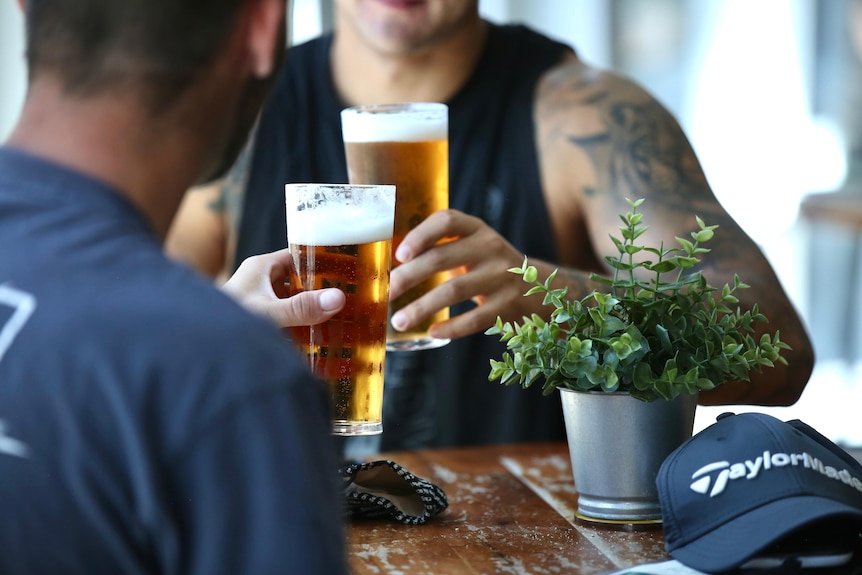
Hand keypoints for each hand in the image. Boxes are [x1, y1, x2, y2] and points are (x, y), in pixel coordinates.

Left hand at [221, 248, 345, 326]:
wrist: (201, 348)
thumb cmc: (225, 323)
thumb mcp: (269, 313)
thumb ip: (302, 308)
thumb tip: (337, 298)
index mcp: (261, 267)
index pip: (297, 256)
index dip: (320, 261)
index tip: (345, 269)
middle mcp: (261, 281)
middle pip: (298, 280)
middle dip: (320, 289)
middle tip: (349, 296)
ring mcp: (260, 302)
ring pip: (293, 300)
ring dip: (311, 309)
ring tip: (342, 317)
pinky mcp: (260, 321)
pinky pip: (287, 319)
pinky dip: (301, 326)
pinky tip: (320, 337)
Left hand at [389, 209, 539, 339]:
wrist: (540, 288)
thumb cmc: (487, 266)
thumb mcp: (471, 247)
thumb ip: (439, 249)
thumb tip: (388, 269)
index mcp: (476, 229)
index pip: (447, 220)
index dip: (420, 235)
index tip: (399, 254)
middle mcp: (490, 247)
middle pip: (442, 258)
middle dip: (408, 277)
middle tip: (386, 293)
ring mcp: (502, 276)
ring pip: (454, 290)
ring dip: (422, 307)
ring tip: (399, 322)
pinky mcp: (509, 304)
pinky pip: (475, 318)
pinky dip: (452, 327)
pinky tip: (432, 332)